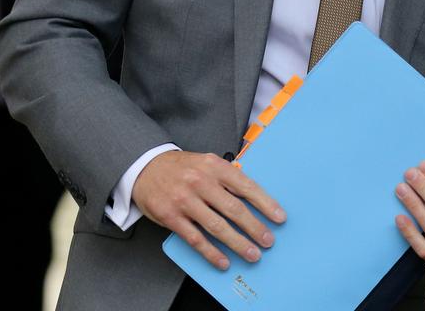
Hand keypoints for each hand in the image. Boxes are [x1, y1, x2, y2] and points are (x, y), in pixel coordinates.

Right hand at [132, 150, 285, 269]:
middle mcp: (200, 182)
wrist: (145, 166)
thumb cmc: (181, 167)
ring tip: (252, 254)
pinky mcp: (171, 217)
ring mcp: (185, 200)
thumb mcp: (206, 162)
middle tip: (268, 241)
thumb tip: (253, 196)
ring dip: (238, 243)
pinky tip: (223, 261)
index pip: (246, 186)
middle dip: (255, 228)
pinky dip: (211, 252)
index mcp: (214, 166)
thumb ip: (227, 176)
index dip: (265, 203)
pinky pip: (196, 238)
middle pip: (234, 209)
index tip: (279, 217)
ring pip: (217, 226)